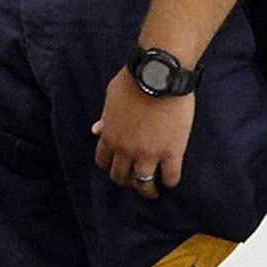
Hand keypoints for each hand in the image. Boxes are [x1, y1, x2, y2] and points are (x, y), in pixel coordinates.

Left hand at [92, 69, 195, 199]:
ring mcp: (149, 153)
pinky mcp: (172, 152)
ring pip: (144, 184)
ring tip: (153, 192)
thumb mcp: (112, 97)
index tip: (120, 166)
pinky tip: (171, 180)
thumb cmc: (134, 80)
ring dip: (147, 190)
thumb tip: (95, 130)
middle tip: (136, 181)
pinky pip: (170, 177)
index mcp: (110, 136)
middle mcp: (126, 149)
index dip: (111, 166)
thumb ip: (105, 117)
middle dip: (127, 181)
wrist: (159, 74)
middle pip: (121, 177)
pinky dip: (170, 182)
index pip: (103, 162)